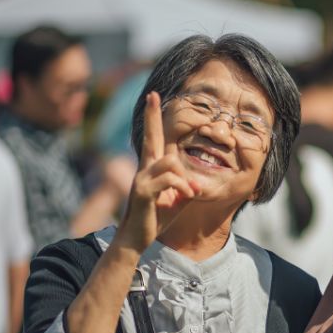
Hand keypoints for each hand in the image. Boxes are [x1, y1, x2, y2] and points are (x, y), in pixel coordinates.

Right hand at [115, 92, 197, 251]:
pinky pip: (170, 179)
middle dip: (152, 116)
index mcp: (152, 169)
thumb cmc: (155, 219)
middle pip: (150, 138)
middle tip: (152, 94)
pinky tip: (185, 196)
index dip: (152, 119)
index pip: (152, 139)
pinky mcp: (143, 190)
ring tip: (189, 193)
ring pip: (170, 162)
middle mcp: (144, 169)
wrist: (137, 238)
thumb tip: (196, 184)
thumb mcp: (177, 201)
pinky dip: (183, 187)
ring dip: (185, 178)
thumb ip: (186, 188)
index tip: (153, 98)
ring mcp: (141, 178)